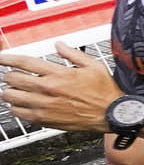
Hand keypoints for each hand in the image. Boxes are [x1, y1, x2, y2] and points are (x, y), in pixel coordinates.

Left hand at [0, 42, 124, 132]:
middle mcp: (47, 89)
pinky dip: (15, 108)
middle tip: (12, 76)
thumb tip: (59, 45)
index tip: (1, 58)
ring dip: (9, 92)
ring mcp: (43, 105)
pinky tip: (20, 105)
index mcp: (58, 74)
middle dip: (9, 76)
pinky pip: (18, 113)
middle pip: (12, 79)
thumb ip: (73, 54)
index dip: (8, 59)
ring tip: (14, 90)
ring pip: (11, 96)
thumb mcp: (93, 66)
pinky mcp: (44, 119)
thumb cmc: (105, 92)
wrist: (111, 114)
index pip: (24, 63)